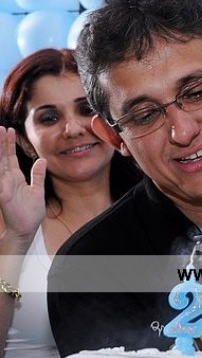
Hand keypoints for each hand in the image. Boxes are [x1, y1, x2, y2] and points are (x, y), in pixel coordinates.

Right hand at [0, 127, 45, 250]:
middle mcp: (7, 180)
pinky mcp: (3, 194)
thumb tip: (42, 160)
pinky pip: (0, 178)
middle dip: (2, 142)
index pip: (9, 157)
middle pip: (3, 157)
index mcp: (15, 178)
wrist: (26, 229)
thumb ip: (38, 175)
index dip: (8, 144)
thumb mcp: (37, 190)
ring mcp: (3, 186)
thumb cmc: (30, 213)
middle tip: (1, 128)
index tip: (9, 131)